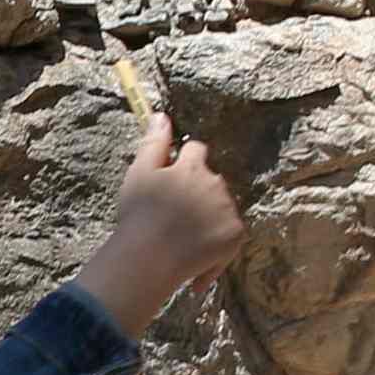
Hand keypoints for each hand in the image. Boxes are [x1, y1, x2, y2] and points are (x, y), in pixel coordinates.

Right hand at [74, 112, 245, 336]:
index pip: (196, 150)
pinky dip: (216, 245)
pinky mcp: (235, 236)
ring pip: (222, 205)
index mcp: (193, 167)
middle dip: (198, 191)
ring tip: (184, 237)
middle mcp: (215, 183)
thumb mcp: (139, 173)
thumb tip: (161, 116)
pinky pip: (230, 233)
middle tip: (175, 214)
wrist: (149, 258)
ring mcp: (228, 210)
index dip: (184, 162)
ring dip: (208, 216)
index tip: (172, 179)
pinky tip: (195, 256)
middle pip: (211, 179)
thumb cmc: (139, 216)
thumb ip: (154, 143)